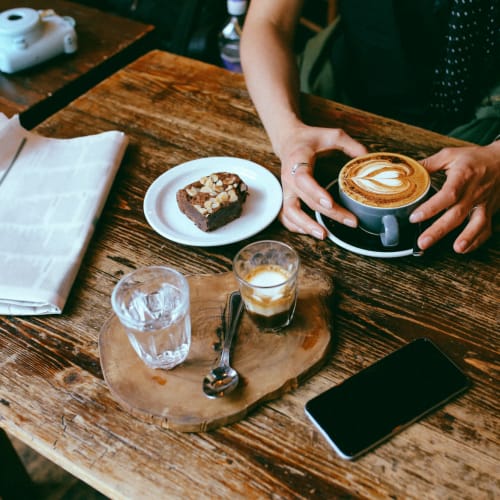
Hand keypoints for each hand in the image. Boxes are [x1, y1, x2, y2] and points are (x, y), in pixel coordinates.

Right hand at [278, 123, 367, 237]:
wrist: (289, 141)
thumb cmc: (311, 139)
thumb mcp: (333, 135)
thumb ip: (351, 146)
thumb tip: (370, 160)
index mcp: (297, 161)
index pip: (303, 179)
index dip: (315, 192)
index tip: (329, 202)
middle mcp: (288, 178)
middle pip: (304, 200)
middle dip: (327, 214)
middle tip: (349, 221)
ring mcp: (286, 190)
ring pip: (290, 213)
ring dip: (306, 226)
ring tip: (324, 235)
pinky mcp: (286, 197)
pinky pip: (286, 216)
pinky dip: (296, 227)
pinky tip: (312, 231)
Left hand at [410, 141, 499, 252]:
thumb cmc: (474, 158)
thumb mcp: (450, 155)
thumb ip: (427, 165)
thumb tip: (406, 173)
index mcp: (462, 176)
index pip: (447, 194)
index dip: (431, 208)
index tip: (414, 218)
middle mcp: (474, 192)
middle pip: (457, 214)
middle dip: (439, 230)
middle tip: (422, 242)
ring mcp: (483, 203)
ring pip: (476, 223)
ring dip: (467, 238)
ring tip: (456, 249)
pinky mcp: (490, 210)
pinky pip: (486, 228)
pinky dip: (477, 240)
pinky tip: (465, 248)